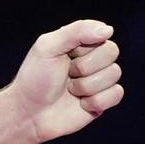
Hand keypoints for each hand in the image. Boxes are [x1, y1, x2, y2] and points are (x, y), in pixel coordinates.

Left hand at [6, 19, 123, 142]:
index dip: (82, 50)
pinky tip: (81, 104)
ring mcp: (99, 81)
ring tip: (69, 91)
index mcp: (81, 44)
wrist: (28, 114)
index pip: (101, 37)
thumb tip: (108, 30)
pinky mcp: (102, 101)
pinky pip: (116, 94)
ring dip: (86, 85)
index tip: (64, 57)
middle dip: (84, 67)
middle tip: (66, 75)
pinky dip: (96, 101)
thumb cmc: (34, 79)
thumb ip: (76, 31)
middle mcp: (93, 60)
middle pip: (111, 53)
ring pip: (114, 74)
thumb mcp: (47, 47)